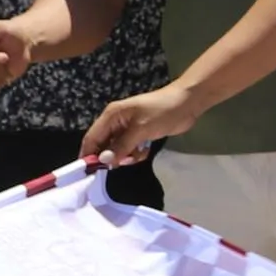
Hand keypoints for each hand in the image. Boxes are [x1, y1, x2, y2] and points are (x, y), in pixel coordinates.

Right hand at [84, 81, 206, 165]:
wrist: (187, 103)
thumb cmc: (162, 112)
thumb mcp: (141, 130)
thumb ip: (121, 146)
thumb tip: (103, 160)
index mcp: (111, 116)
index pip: (92, 137)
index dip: (88, 154)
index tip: (89, 172)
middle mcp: (116, 122)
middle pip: (103, 145)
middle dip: (111, 157)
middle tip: (123, 163)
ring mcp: (128, 128)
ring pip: (117, 149)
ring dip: (126, 156)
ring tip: (138, 155)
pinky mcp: (139, 134)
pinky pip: (130, 149)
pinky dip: (135, 154)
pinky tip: (145, 151)